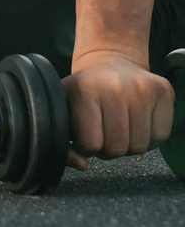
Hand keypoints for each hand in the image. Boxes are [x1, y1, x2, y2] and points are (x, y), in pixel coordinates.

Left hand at [62, 51, 174, 170]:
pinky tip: (136, 121)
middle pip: (117, 149)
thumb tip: (82, 165)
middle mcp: (114, 86)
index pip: (91, 144)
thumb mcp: (64, 109)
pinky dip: (148, 137)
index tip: (85, 133)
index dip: (86, 146)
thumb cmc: (84, 91)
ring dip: (128, 144)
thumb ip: (63, 143)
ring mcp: (142, 87)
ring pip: (140, 147)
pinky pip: (160, 137)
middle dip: (108, 147)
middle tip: (103, 130)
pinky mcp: (163, 90)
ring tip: (118, 125)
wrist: (109, 61)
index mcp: (85, 89)